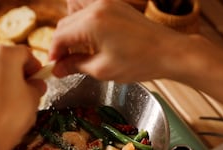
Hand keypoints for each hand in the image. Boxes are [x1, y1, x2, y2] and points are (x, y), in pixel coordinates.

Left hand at [0, 45, 45, 149]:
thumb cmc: (9, 118)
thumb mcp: (33, 100)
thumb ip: (36, 86)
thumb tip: (36, 85)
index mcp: (4, 55)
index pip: (25, 53)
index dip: (34, 67)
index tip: (38, 77)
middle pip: (4, 60)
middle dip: (15, 72)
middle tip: (24, 90)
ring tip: (6, 101)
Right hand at [50, 0, 184, 81]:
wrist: (168, 52)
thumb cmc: (139, 62)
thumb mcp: (102, 69)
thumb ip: (75, 66)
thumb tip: (58, 69)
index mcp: (91, 22)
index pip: (60, 36)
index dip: (53, 53)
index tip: (54, 67)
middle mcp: (97, 7)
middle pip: (65, 23)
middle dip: (61, 44)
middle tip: (64, 64)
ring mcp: (107, 3)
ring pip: (75, 14)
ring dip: (71, 32)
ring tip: (78, 52)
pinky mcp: (116, 5)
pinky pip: (90, 10)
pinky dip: (84, 24)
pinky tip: (91, 40)